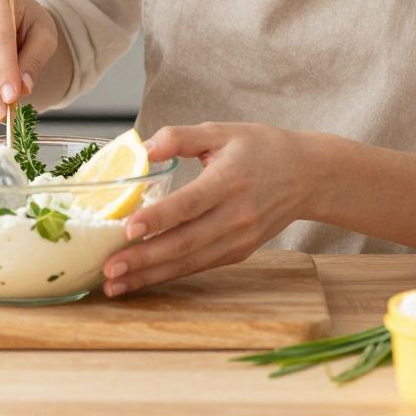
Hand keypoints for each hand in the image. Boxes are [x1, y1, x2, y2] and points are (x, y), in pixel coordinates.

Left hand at [101, 123, 310, 297]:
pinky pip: (199, 266)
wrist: (307, 175)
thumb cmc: (261, 148)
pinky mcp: (239, 252)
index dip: (159, 218)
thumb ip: (180, 136)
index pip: (190, 203)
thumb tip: (143, 147)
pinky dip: (169, 276)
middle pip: (185, 242)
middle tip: (108, 269)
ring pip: (189, 262)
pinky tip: (141, 280)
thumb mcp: (222, 131)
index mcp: (229, 181)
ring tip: (115, 284)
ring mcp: (239, 239)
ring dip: (150, 276)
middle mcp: (236, 215)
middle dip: (144, 259)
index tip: (128, 229)